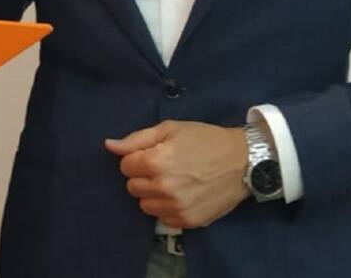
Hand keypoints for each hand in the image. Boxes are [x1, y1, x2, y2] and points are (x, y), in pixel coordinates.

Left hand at [105, 120, 248, 228]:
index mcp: (156, 161)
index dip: (137, 158)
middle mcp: (164, 187)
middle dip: (143, 176)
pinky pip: (163, 219)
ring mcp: (177, 207)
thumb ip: (136, 139)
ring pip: (145, 205)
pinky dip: (168, 208)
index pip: (125, 166)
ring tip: (173, 181)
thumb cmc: (204, 140)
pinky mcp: (189, 221)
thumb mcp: (170, 129)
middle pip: (132, 187)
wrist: (242, 161)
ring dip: (153, 194)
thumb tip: (109, 146)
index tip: (153, 154)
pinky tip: (182, 194)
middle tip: (163, 167)